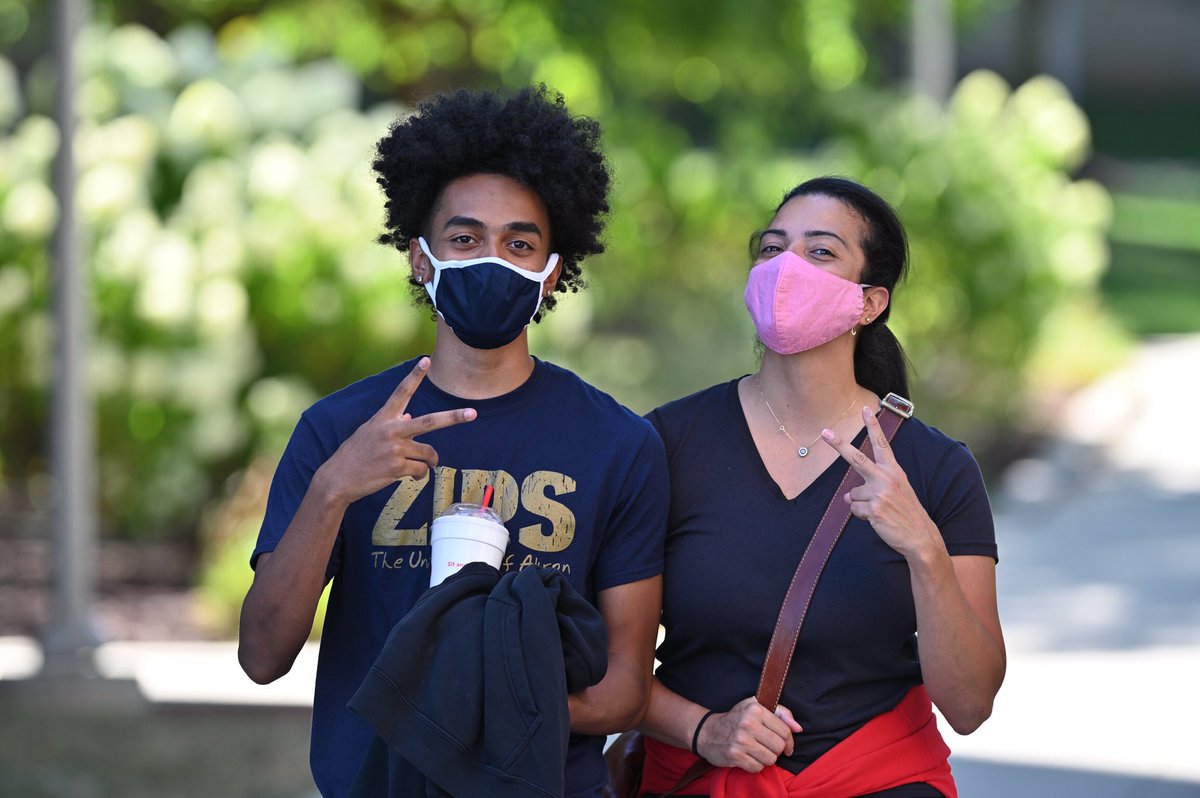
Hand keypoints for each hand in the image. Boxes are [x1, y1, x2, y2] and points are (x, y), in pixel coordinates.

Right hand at [318, 357, 475, 504]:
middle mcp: (391, 430)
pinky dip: (419, 475)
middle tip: (473, 413)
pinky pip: (420, 470)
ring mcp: (395, 448)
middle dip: (453, 417)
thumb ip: (391, 424)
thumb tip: (410, 417)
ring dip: (428, 463)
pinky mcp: (397, 467)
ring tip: (418, 467)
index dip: (414, 375)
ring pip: (428, 454)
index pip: (402, 392)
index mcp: (383, 417)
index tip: (426, 359)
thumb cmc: (355, 455)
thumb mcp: (370, 433)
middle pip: (430, 422)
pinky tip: (408, 476)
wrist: (338, 479)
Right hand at [695, 698, 802, 772]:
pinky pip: (757, 768)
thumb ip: (781, 712)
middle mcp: (748, 723)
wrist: (707, 732)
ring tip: (756, 752)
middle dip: (775, 750)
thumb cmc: (736, 719)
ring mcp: (740, 740)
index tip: (787, 746)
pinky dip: (754, 766)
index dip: (789, 741)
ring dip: (765, 759)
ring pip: (770, 759)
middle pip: (779, 747)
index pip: (785, 731)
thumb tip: (798, 728)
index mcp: (756, 709)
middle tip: (766, 747)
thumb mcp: (755, 707)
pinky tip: (747, 757)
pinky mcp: (735, 755)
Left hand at [820, 406, 939, 558]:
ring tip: (880, 511)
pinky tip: (878, 520)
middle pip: (857, 458)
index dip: (873, 426)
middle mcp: (886, 478)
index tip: (866, 409)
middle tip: (825, 432)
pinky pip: (854, 510)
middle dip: (839, 445)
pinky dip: (862, 516)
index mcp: (894, 471)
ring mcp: (880, 493)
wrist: (920, 537)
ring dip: (860, 505)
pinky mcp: (874, 509)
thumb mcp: (896, 492)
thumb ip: (871, 487)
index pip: (881, 444)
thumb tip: (845, 496)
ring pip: (852, 495)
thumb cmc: (906, 512)